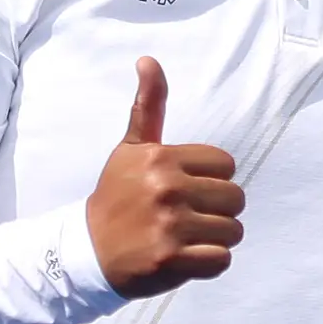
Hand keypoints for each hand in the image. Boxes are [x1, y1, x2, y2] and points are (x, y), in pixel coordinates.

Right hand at [83, 57, 244, 297]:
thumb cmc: (116, 197)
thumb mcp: (130, 149)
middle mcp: (167, 189)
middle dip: (217, 210)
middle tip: (186, 217)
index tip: (185, 189)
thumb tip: (148, 60)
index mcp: (161, 159)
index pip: (226, 164)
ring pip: (233, 230)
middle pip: (236, 198)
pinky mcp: (171, 261)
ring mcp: (169, 226)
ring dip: (215, 239)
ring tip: (185, 238)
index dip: (211, 179)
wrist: (87, 252)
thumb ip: (148, 106)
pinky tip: (185, 257)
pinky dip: (209, 263)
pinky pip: (221, 260)